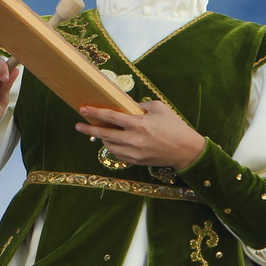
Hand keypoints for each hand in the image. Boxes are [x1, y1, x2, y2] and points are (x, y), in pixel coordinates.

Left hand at [74, 101, 204, 169]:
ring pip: (109, 146)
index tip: (83, 109)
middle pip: (104, 134)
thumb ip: (141, 105)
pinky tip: (112, 142)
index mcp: (139, 124)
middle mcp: (134, 139)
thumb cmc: (175, 126)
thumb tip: (126, 103)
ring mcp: (134, 152)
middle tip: (78, 125)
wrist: (186, 150)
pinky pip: (118, 154)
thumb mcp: (159, 108)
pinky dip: (112, 148)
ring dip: (101, 139)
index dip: (95, 113)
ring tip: (98, 132)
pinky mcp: (136, 161)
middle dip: (89, 129)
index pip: (111, 117)